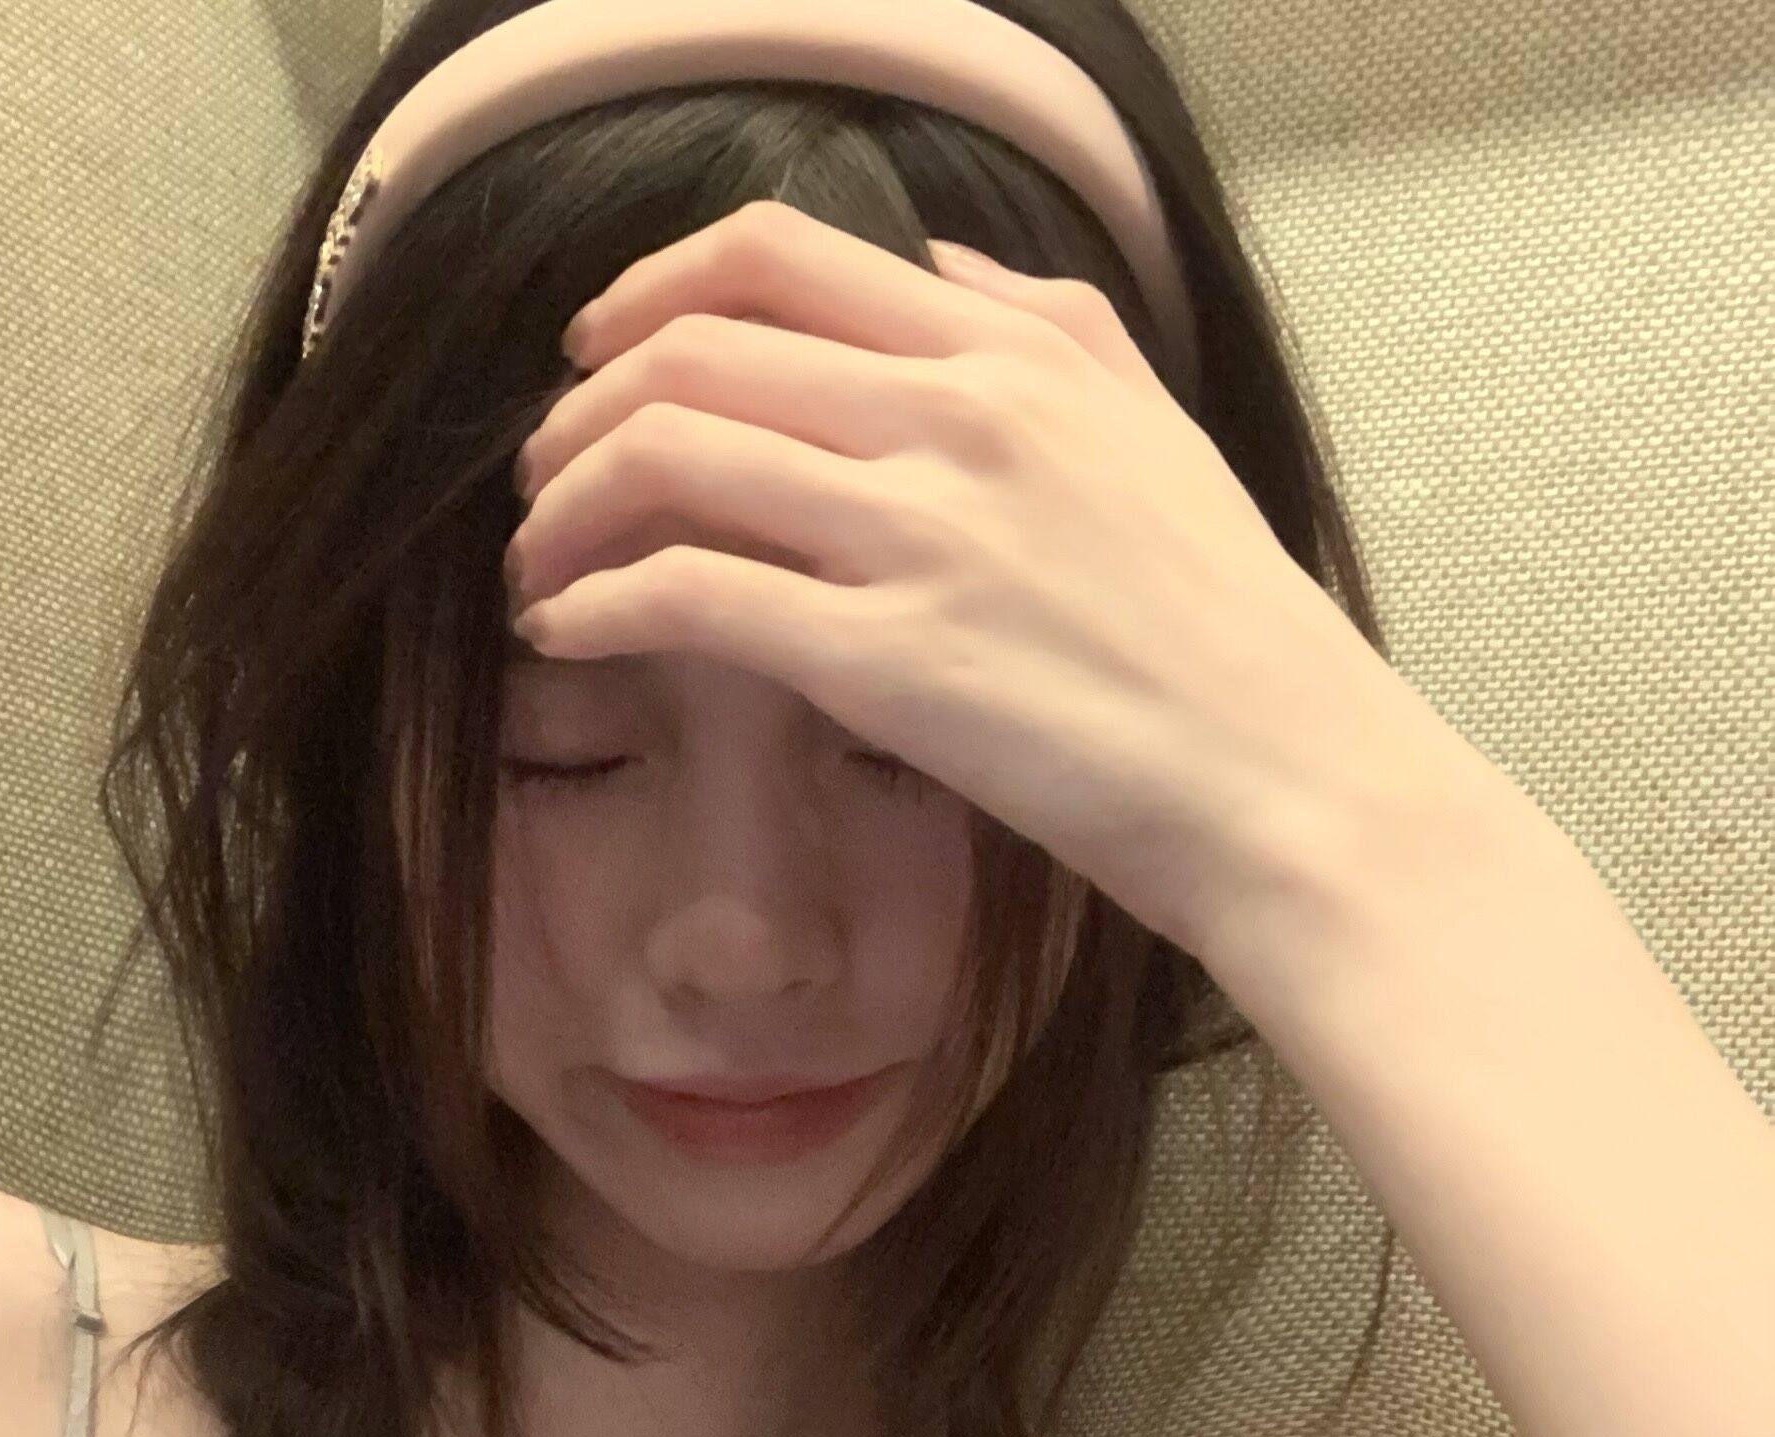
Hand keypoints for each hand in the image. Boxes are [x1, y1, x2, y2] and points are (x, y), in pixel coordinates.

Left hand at [504, 198, 1450, 967]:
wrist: (1290, 783)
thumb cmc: (1233, 639)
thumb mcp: (1161, 439)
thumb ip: (1054, 332)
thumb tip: (940, 270)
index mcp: (1014, 355)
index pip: (779, 260)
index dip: (649, 294)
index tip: (596, 357)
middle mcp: (956, 420)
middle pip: (696, 350)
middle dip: (580, 412)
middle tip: (543, 481)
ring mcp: (919, 537)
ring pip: (670, 459)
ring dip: (566, 511)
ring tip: (539, 569)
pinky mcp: (890, 666)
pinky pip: (689, 596)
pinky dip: (595, 605)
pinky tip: (565, 636)